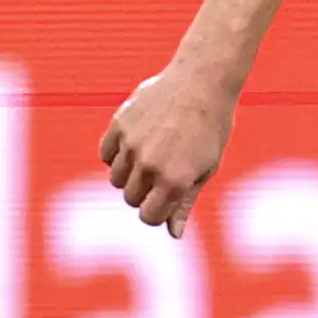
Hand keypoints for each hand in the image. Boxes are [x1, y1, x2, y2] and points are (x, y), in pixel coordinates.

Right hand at [99, 59, 237, 236]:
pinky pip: (106, 154)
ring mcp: (131, 144)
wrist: (202, 83)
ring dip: (131, 174)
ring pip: (117, 178)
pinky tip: (137, 143)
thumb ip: (185, 202)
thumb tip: (174, 234)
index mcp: (174, 180)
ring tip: (153, 155)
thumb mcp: (206, 168)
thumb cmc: (211, 129)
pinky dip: (117, 154)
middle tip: (165, 172)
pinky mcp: (119, 125)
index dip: (157, 213)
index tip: (166, 200)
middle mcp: (149, 165)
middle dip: (146, 193)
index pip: (149, 217)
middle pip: (131, 198)